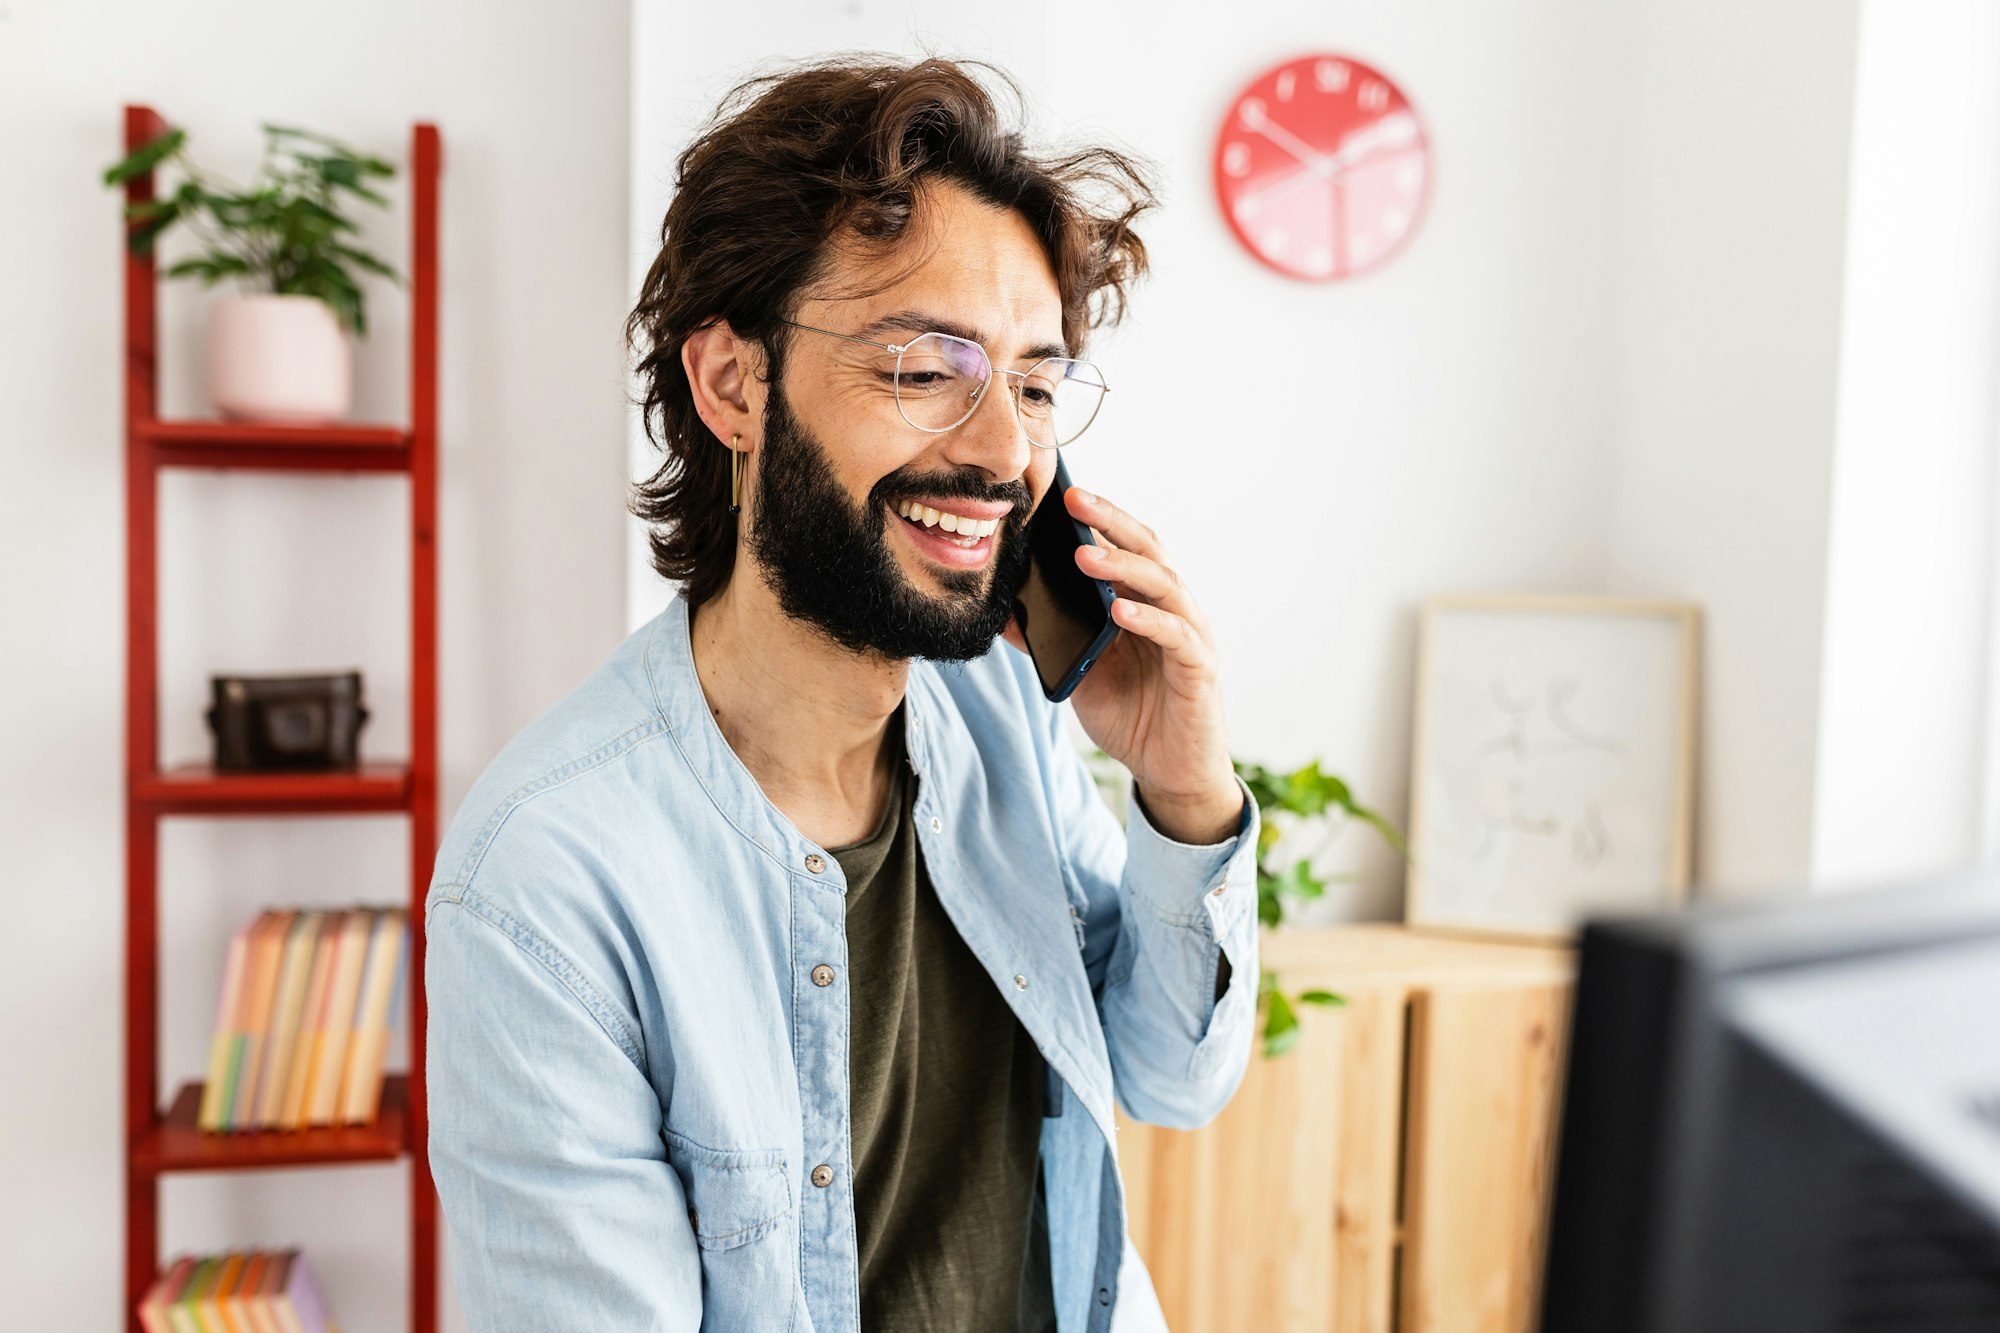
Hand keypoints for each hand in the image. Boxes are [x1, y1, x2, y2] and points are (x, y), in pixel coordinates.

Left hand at [1000, 486, 1241, 844]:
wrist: (1170, 772)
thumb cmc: (1133, 716)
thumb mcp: (1081, 672)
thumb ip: (1053, 640)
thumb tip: (1007, 610)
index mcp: (1147, 603)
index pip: (1127, 548)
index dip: (1099, 521)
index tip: (1061, 497)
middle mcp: (1174, 610)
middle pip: (1148, 551)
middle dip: (1111, 523)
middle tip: (1074, 502)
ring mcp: (1192, 636)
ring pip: (1163, 585)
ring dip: (1123, 568)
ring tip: (1084, 556)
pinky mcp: (1200, 669)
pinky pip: (1176, 636)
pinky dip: (1148, 620)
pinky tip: (1119, 611)